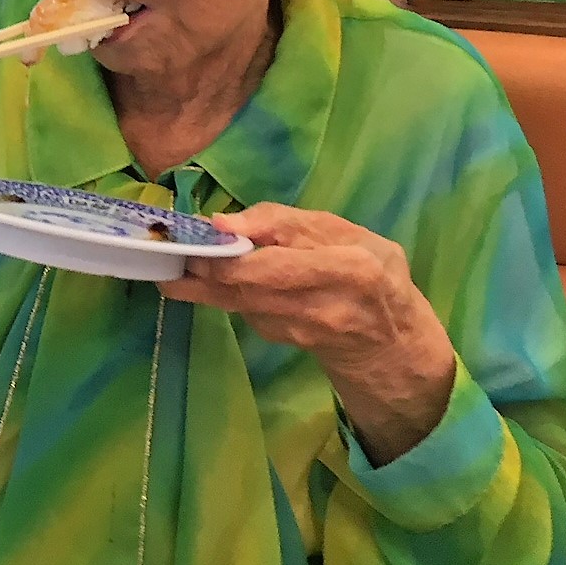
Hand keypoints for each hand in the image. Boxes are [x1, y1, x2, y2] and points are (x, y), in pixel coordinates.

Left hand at [160, 203, 456, 464]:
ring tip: (173, 269)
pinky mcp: (289, 342)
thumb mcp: (341, 232)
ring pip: (243, 301)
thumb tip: (222, 222)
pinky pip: (247, 313)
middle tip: (178, 252)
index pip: (287, 253)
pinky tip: (203, 284)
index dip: (241, 243)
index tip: (206, 231)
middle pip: (255, 283)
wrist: (392, 340)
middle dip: (212, 266)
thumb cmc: (367, 269)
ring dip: (203, 285)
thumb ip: (285, 222)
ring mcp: (308, 328)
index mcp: (353, 265)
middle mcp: (330, 301)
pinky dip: (224, 297)